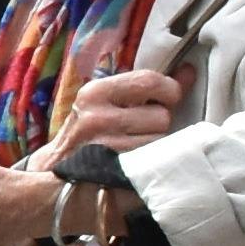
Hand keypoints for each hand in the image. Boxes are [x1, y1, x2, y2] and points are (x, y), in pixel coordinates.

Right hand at [48, 66, 187, 158]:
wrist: (56, 173)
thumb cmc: (87, 135)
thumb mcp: (106, 104)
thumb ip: (145, 89)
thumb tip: (188, 73)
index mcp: (95, 94)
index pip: (149, 81)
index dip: (169, 90)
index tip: (168, 99)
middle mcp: (98, 118)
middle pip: (161, 116)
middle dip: (159, 125)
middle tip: (142, 130)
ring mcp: (106, 147)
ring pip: (161, 142)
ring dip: (156, 147)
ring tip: (136, 149)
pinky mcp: (115, 172)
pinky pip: (154, 164)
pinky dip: (151, 165)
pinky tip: (137, 165)